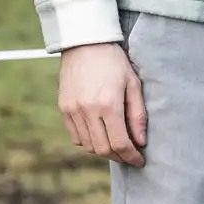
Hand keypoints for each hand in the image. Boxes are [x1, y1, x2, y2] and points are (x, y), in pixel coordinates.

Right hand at [57, 42, 146, 165]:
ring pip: (88, 146)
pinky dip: (88, 141)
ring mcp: (72, 110)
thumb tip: (140, 141)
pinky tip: (99, 135)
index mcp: (108, 104)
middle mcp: (88, 110)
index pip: (120, 143)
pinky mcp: (63, 108)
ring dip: (103, 150)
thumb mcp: (133, 83)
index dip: (131, 157)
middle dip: (118, 157)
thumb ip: (137, 114)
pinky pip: (75, 137)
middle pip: (103, 149)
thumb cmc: (114, 61)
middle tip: (129, 156)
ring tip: (115, 145)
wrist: (85, 42)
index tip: (139, 161)